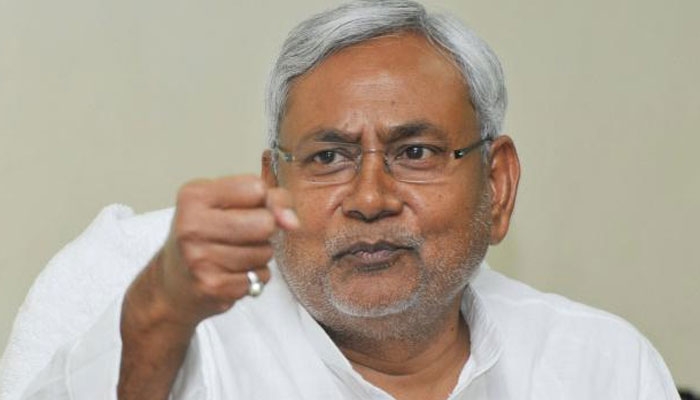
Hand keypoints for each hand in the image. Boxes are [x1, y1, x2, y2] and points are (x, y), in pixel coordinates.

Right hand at [149, 175, 298, 326]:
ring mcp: (200, 258)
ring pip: (266, 252)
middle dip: (264, 230)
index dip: (261, 201)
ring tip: (233, 255)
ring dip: (259, 255)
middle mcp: (192, 225)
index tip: (246, 209)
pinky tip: (232, 274)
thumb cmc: (205, 237)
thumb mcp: (227, 205)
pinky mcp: (212, 286)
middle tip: (242, 235)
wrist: (172, 285)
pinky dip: (254, 277)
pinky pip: (260, 276)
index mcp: (194, 195)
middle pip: (265, 222)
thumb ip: (269, 200)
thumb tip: (293, 221)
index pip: (256, 188)